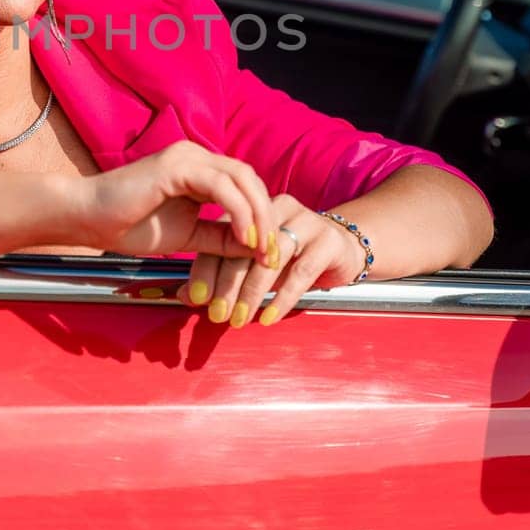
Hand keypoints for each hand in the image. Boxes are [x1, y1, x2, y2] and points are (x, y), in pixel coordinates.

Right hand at [78, 141, 277, 260]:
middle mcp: (196, 156)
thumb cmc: (128, 226)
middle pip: (250, 179)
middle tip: (273, 252)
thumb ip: (220, 237)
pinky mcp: (176, 166)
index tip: (270, 253)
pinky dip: (239, 212)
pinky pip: (221, 186)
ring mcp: (187, 157)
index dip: (263, 217)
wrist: (87, 220)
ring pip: (241, 178)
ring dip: (258, 214)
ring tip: (262, 247)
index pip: (245, 186)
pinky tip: (244, 237)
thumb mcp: (188, 236)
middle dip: (267, 216)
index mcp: (200, 170)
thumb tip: (256, 247)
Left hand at [180, 193, 366, 326]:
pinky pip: (301, 272)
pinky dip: (282, 298)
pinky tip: (269, 317)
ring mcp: (306, 222)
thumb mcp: (253, 266)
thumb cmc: (291, 258)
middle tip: (217, 314)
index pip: (222, 237)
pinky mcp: (328, 241)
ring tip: (240, 319)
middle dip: (227, 285)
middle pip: (244, 247)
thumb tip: (186, 296)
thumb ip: (220, 276)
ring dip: (252, 293)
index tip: (196, 298)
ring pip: (270, 259)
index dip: (206, 268)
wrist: (343, 249)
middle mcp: (277, 210)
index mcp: (253, 210)